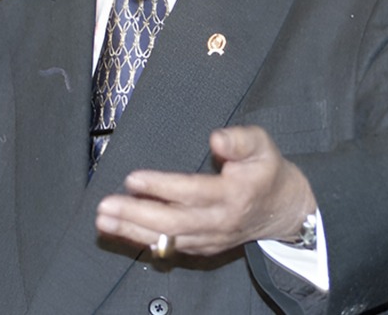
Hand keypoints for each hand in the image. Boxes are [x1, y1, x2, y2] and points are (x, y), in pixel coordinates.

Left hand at [94, 126, 316, 256]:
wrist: (283, 209)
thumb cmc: (266, 170)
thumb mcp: (261, 144)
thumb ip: (239, 139)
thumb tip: (215, 138)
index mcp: (234, 194)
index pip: (191, 192)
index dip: (161, 187)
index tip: (132, 179)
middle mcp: (220, 222)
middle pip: (173, 223)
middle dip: (135, 216)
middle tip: (105, 206)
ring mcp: (211, 239)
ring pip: (168, 240)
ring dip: (132, 231)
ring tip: (104, 220)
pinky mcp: (203, 248)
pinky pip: (170, 248)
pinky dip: (144, 240)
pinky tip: (121, 231)